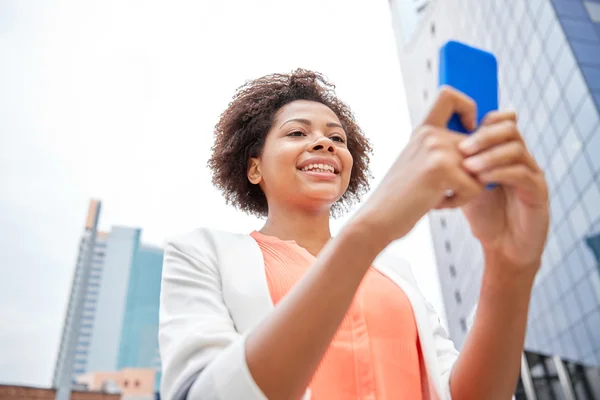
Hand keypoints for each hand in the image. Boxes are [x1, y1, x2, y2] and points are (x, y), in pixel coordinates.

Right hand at [353, 86, 484, 245]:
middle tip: (441, 189)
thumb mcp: (419, 165)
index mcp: (423, 130)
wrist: (377, 218)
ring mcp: (435, 148)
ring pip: (482, 170)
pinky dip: (459, 202)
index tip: (468, 128)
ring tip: (436, 196)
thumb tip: (483, 144)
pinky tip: (435, 203)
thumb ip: (443, 150)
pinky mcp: (441, 168)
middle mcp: (430, 134)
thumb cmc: (401, 199)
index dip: (468, 106)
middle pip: (481, 146)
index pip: (449, 94)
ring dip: (466, 190)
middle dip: (472, 175)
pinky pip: (475, 188)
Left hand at [459, 111, 548, 274]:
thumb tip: (428, 144)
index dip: (480, 121)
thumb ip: (454, 165)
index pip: (497, 121)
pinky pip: (522, 173)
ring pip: (516, 148)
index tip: (458, 132)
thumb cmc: (484, 216)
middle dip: (483, 136)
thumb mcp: (464, 185)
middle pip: (508, 128)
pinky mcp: (538, 191)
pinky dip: (499, 173)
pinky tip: (481, 181)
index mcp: (503, 152)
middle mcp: (521, 158)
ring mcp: (532, 173)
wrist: (503, 247)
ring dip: (489, 155)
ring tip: (468, 168)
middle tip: (462, 149)